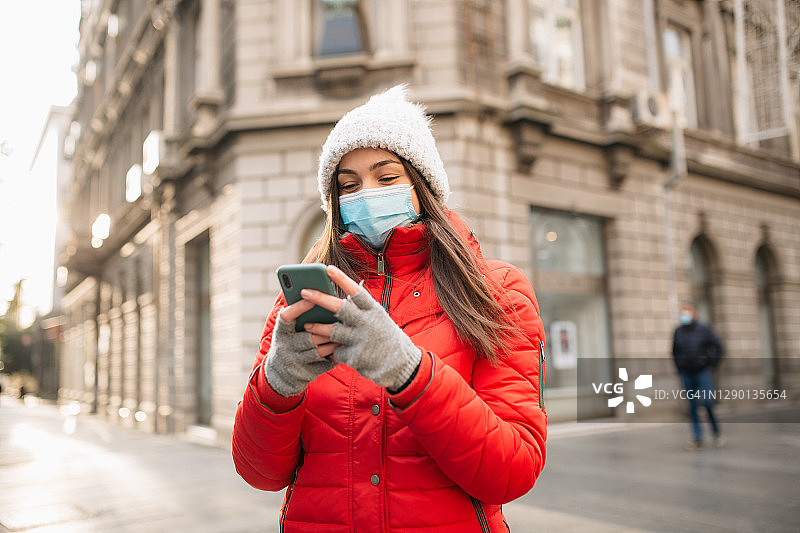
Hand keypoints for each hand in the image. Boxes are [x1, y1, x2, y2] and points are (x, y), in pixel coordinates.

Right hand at [263, 299, 337, 396]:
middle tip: (343, 321)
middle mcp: (284, 347)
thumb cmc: (289, 343)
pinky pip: (324, 364)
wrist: (279, 373)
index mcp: (280, 331)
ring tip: (346, 335)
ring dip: (334, 344)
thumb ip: (300, 318)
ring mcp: (294, 362)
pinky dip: (334, 357)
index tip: (313, 297)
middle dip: (327, 330)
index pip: (287, 316)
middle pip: (309, 337)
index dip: (299, 307)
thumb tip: (322, 299)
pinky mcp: (305, 374)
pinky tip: (343, 350)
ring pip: (319, 352)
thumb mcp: (288, 331)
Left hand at [302, 265, 420, 390]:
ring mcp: (361, 340)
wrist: (400, 364)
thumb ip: (363, 308)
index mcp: (374, 311)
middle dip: (320, 299)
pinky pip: (337, 351)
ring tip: (306, 325)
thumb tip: (350, 289)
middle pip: (340, 308)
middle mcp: (368, 323)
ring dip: (317, 328)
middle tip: (304, 291)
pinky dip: (333, 351)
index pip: (356, 291)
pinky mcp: (355, 357)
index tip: (328, 268)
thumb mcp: (379, 318)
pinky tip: (329, 351)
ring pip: (333, 331)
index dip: (342, 279)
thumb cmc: (385, 336)